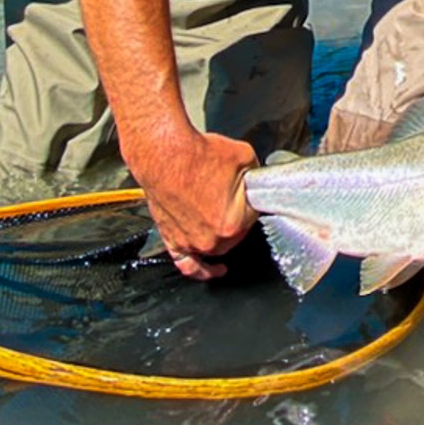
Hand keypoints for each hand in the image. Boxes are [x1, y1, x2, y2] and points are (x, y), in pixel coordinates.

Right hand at [134, 131, 258, 280]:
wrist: (164, 153)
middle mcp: (213, 239)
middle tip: (232, 200)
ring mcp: (192, 242)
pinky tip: (209, 271)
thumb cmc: (196, 155)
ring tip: (226, 228)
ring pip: (215, 249)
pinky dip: (200, 271)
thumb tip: (259, 181)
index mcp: (235, 223)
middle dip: (236, 217)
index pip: (254, 218)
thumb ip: (256, 177)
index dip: (252, 202)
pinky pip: (187, 264)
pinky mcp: (173, 240)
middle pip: (236, 235)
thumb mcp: (244, 157)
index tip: (250, 195)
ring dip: (222, 238)